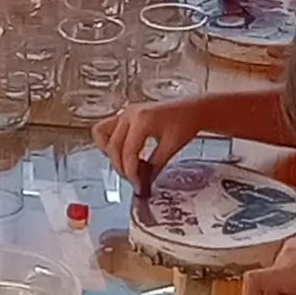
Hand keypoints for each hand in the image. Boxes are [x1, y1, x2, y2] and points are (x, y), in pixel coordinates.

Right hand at [94, 99, 209, 185]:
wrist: (192, 109)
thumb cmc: (185, 122)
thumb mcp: (172, 146)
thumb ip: (155, 166)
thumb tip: (144, 184)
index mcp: (142, 120)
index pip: (128, 152)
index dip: (131, 173)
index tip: (137, 186)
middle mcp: (129, 114)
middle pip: (113, 147)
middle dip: (121, 168)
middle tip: (134, 181)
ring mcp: (124, 113)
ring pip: (103, 136)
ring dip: (110, 155)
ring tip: (125, 166)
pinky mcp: (124, 115)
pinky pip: (105, 129)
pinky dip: (108, 143)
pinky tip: (121, 153)